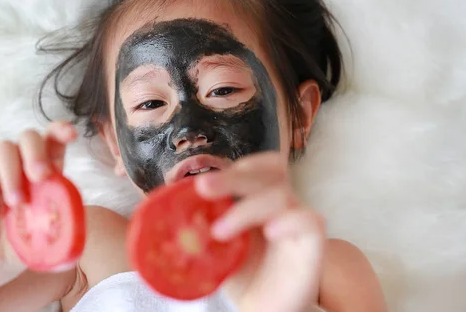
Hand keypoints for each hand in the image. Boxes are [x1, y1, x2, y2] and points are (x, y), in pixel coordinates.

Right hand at [0, 121, 77, 286]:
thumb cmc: (31, 235)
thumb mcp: (53, 229)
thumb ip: (65, 222)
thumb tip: (78, 225)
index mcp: (47, 164)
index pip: (54, 136)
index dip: (61, 130)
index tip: (71, 135)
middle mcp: (22, 160)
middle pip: (29, 136)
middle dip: (36, 152)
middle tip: (41, 176)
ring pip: (3, 149)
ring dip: (12, 174)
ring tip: (17, 203)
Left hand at [195, 152, 325, 311]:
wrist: (263, 308)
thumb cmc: (243, 275)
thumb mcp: (212, 249)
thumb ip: (195, 230)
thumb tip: (154, 216)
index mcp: (259, 198)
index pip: (256, 167)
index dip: (234, 169)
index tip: (202, 183)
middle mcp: (281, 203)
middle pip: (266, 173)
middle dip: (232, 178)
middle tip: (203, 187)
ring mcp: (297, 220)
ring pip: (280, 195)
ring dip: (246, 208)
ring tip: (220, 232)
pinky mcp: (312, 241)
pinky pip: (308, 220)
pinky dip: (289, 220)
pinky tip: (270, 231)